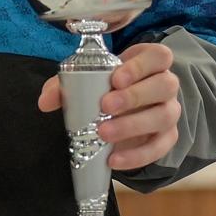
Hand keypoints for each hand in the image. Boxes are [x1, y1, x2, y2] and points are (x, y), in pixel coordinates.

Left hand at [36, 42, 180, 170]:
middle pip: (165, 85)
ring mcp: (170, 111)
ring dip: (134, 125)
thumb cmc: (105, 87)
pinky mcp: (167, 137)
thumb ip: (65, 86)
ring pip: (165, 116)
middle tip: (105, 106)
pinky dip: (138, 156)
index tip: (116, 78)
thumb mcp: (85, 80)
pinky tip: (114, 159)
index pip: (158, 56)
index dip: (141, 66)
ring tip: (104, 133)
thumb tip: (45, 102)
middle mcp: (166, 84)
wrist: (121, 111)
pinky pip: (160, 147)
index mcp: (150, 62)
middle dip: (135, 96)